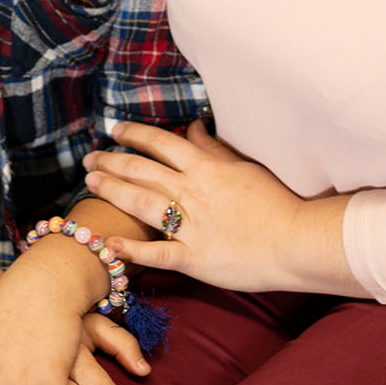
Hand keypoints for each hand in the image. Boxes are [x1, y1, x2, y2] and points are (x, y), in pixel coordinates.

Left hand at [83, 119, 327, 293]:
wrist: (296, 241)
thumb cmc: (275, 203)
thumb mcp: (243, 167)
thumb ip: (213, 149)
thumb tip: (193, 126)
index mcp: (205, 169)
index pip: (161, 144)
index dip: (135, 135)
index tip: (115, 130)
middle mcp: (193, 193)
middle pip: (143, 171)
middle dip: (113, 162)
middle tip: (89, 160)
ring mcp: (192, 227)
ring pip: (143, 204)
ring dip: (113, 191)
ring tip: (90, 183)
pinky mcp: (195, 258)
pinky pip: (158, 254)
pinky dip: (132, 251)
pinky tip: (109, 244)